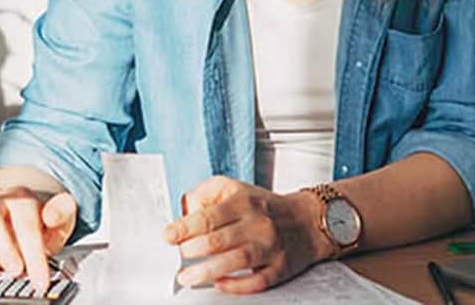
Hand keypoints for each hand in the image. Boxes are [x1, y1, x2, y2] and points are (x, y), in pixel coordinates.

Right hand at [0, 188, 76, 290]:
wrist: (17, 216)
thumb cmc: (37, 224)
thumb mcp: (58, 222)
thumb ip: (62, 214)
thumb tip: (54, 213)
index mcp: (21, 198)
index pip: (26, 222)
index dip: (33, 253)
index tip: (39, 279)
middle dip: (3, 246)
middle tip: (15, 270)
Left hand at [164, 176, 327, 293]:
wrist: (307, 221)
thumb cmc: (263, 207)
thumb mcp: (234, 188)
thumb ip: (205, 194)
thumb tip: (182, 211)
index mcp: (244, 202)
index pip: (208, 216)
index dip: (184, 228)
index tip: (168, 236)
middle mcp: (258, 223)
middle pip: (219, 239)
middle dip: (192, 250)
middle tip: (178, 257)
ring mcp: (271, 247)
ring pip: (236, 261)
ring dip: (207, 271)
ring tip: (187, 277)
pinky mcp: (280, 268)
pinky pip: (257, 281)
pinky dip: (237, 285)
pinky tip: (220, 284)